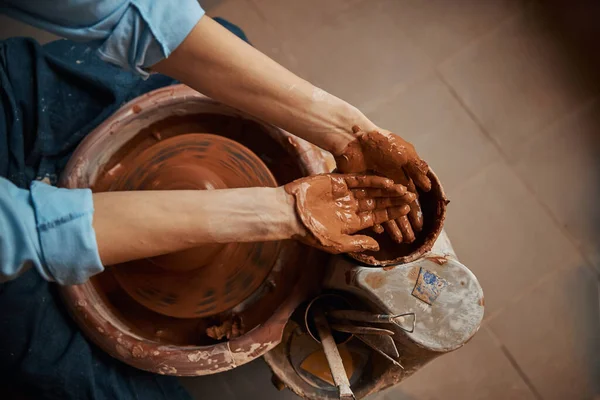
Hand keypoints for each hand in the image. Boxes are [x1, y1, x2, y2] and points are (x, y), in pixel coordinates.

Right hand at [284, 174, 414, 253]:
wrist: (290, 214)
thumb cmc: (310, 232)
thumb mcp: (336, 243)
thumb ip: (358, 243)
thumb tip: (378, 245)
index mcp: (351, 222)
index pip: (376, 217)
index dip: (391, 214)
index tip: (406, 210)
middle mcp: (350, 207)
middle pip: (377, 202)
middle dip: (394, 200)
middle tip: (412, 197)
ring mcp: (345, 193)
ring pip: (372, 190)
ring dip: (387, 190)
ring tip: (404, 189)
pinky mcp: (338, 181)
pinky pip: (360, 180)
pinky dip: (373, 181)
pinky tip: (387, 182)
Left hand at [334, 127, 430, 243]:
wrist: (354, 137)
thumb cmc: (381, 142)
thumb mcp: (404, 154)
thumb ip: (415, 170)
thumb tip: (428, 187)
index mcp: (398, 176)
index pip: (407, 199)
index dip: (413, 213)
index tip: (419, 228)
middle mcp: (386, 184)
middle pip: (395, 208)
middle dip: (403, 224)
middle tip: (408, 240)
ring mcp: (370, 188)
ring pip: (382, 211)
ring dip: (390, 225)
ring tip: (397, 240)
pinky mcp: (356, 190)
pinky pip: (365, 208)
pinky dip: (371, 218)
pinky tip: (378, 231)